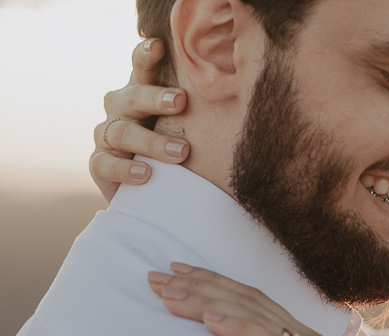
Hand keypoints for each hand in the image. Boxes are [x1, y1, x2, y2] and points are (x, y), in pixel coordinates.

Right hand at [90, 39, 190, 200]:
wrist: (152, 188)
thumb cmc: (176, 146)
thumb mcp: (186, 125)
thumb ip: (199, 109)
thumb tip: (238, 90)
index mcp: (141, 92)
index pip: (141, 69)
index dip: (146, 55)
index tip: (159, 44)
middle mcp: (121, 109)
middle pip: (132, 97)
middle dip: (155, 98)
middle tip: (181, 101)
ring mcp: (106, 137)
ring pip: (122, 132)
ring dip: (153, 142)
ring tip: (182, 152)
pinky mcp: (100, 165)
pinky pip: (106, 165)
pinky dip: (126, 169)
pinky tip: (147, 174)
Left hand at [146, 263, 388, 335]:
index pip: (257, 306)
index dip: (218, 288)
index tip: (183, 277)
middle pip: (247, 301)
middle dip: (200, 285)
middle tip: (158, 272)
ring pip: (252, 316)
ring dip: (207, 300)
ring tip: (169, 290)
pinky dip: (240, 329)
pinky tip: (210, 319)